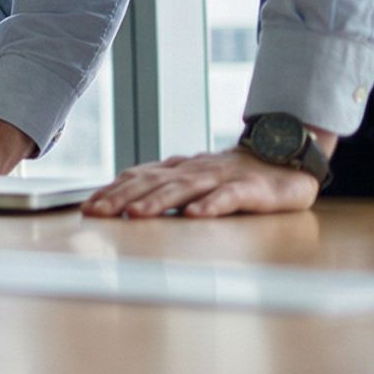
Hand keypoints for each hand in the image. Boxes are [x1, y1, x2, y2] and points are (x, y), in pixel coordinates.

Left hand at [82, 147, 322, 218]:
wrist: (285, 158)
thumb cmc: (234, 175)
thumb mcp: (194, 179)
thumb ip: (162, 186)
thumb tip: (121, 199)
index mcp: (178, 169)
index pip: (138, 177)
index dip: (111, 191)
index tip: (88, 207)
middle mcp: (194, 170)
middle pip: (153, 182)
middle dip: (122, 197)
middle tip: (98, 212)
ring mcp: (222, 178)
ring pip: (185, 188)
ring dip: (157, 201)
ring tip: (135, 214)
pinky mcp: (251, 189)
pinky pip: (229, 197)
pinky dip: (210, 205)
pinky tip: (195, 215)